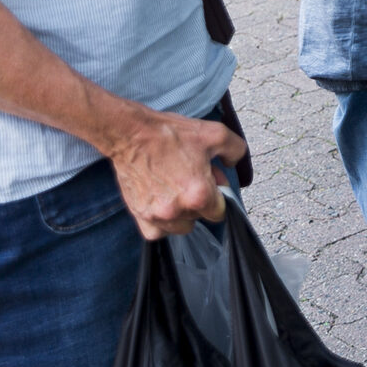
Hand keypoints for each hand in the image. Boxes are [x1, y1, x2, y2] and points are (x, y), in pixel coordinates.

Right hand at [105, 108, 244, 238]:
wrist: (131, 134)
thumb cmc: (170, 135)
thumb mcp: (215, 134)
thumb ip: (235, 151)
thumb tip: (232, 165)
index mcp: (199, 194)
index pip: (219, 212)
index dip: (218, 195)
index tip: (210, 182)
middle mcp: (177, 210)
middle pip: (199, 218)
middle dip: (199, 202)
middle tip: (191, 179)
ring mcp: (156, 215)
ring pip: (179, 227)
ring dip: (181, 214)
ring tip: (175, 190)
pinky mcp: (138, 215)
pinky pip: (156, 232)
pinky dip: (161, 223)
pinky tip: (162, 204)